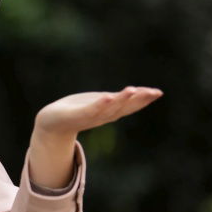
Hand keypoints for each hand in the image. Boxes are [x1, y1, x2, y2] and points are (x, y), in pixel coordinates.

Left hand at [34, 85, 163, 137]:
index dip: (144, 99)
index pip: (130, 105)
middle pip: (124, 107)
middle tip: (153, 91)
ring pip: (109, 109)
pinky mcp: (77, 116)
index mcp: (110, 112)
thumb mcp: (101, 103)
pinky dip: (100, 105)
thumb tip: (138, 92)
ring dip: (121, 100)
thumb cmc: (78, 110)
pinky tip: (108, 97)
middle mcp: (104, 116)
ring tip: (132, 89)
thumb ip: (117, 100)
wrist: (53, 122)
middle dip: (138, 100)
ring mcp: (91, 117)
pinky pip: (90, 110)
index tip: (158, 92)